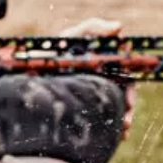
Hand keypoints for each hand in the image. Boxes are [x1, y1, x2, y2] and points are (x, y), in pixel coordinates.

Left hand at [58, 18, 134, 135]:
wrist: (33, 65)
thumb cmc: (57, 47)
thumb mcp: (73, 35)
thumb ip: (94, 27)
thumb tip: (119, 26)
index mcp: (106, 62)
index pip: (125, 74)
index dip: (130, 87)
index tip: (128, 100)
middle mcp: (104, 77)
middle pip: (123, 94)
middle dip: (127, 107)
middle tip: (126, 118)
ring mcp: (95, 90)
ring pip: (114, 106)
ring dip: (122, 119)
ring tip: (122, 130)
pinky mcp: (86, 103)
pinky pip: (101, 116)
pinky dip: (110, 126)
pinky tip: (115, 135)